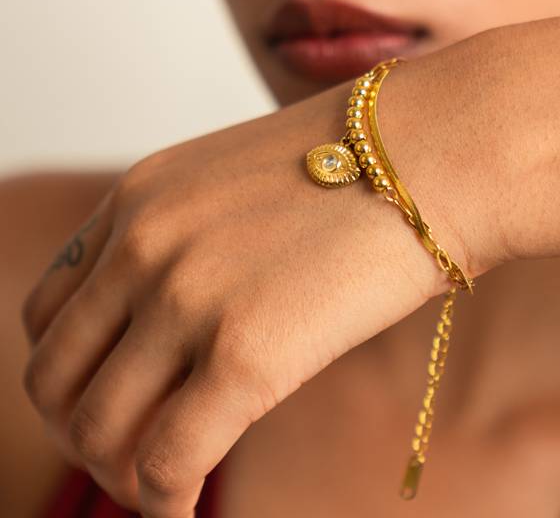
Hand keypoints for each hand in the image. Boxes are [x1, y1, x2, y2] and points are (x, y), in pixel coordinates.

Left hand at [20, 76, 474, 517]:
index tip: (112, 397)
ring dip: (120, 477)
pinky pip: (165, 466)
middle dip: (82, 432)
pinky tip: (190, 509)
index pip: (49, 310)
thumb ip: (192, 238)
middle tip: (128, 458)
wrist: (437, 150)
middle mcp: (143, 244)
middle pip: (55, 376)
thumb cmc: (359, 163)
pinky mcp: (245, 356)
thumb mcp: (243, 179)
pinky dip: (164, 504)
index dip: (71, 371)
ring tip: (164, 487)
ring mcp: (187, 297)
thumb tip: (182, 322)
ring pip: (98, 432)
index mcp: (138, 197)